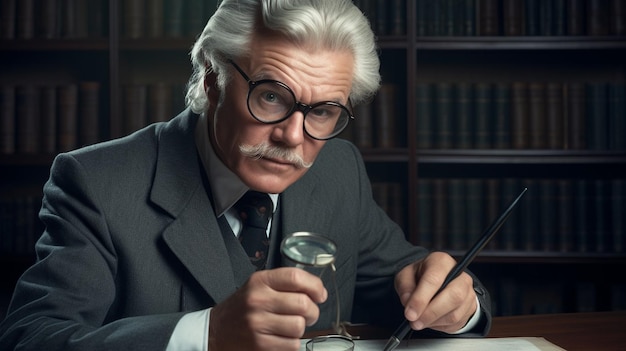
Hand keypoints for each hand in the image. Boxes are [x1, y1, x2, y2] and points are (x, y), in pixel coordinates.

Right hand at [208, 267, 327, 350]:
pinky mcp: (259, 345)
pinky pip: (292, 345)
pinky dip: (291, 343)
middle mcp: (258, 300)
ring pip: (299, 326)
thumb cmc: (242, 308)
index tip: (320, 294)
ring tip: (290, 327)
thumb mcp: (258, 286)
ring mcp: (257, 323)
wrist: (215, 331)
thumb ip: (284, 284)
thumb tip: (318, 292)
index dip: (315, 286)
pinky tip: (281, 338)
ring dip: (300, 329)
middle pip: (303, 304)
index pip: (296, 277)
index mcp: (260, 281)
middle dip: (312, 311)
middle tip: (307, 314)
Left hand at [394, 251, 476, 333]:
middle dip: (431, 313)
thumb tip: (408, 302)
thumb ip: (405, 287)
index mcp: (441, 262)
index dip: (421, 299)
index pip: (434, 280)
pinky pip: (457, 322)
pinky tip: (431, 320)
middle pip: (453, 296)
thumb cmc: (421, 276)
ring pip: (455, 313)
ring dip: (434, 321)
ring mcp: (468, 292)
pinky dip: (441, 325)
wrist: (434, 282)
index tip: (410, 313)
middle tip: (415, 321)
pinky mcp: (470, 307)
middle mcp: (460, 275)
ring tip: (420, 321)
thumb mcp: (406, 276)